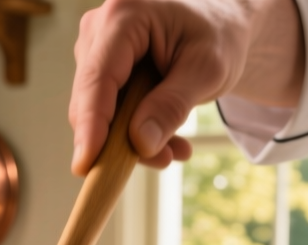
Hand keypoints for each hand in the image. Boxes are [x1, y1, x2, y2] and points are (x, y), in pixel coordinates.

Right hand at [69, 0, 304, 175]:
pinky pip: (109, 111)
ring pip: (98, 111)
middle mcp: (100, 28)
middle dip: (120, 139)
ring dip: (133, 138)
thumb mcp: (207, 71)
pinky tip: (170, 141)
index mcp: (124, 17)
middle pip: (91, 98)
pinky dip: (135, 130)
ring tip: (178, 149)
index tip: (86, 165)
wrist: (221, 22)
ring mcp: (97, 48)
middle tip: (165, 160)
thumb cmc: (218, 35)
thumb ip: (173, 106)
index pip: (99, 78)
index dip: (90, 125)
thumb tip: (140, 144)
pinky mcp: (103, 67)